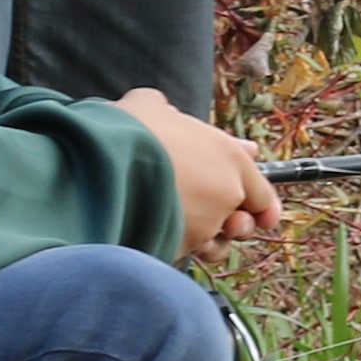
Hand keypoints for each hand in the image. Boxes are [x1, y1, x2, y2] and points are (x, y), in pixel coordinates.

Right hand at [115, 85, 284, 245]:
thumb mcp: (150, 106)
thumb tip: (174, 118)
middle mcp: (226, 196)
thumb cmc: (127, 129)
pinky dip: (172, 247)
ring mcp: (202, 227)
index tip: (258, 214)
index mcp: (231, 160)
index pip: (262, 194)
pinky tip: (153, 230)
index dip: (261, 206)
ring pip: (210, 244)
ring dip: (202, 240)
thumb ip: (173, 116)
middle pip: (240, 224)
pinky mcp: (175, 251)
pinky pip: (181, 254)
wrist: (98, 162)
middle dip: (231, 224)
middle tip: (211, 215)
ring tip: (179, 224)